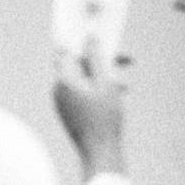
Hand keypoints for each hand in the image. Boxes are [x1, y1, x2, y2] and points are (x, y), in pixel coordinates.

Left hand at [52, 48, 129, 175]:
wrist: (99, 153)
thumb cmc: (104, 119)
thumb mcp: (105, 83)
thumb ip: (96, 58)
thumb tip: (90, 37)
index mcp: (64, 80)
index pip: (66, 48)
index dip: (80, 38)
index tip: (93, 30)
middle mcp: (58, 89)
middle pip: (78, 63)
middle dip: (100, 59)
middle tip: (125, 58)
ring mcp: (62, 101)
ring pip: (83, 78)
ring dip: (103, 75)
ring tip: (125, 83)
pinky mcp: (69, 110)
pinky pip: (83, 91)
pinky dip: (98, 88)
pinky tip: (118, 93)